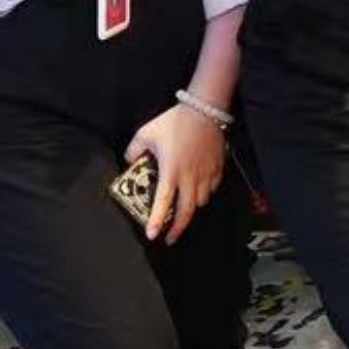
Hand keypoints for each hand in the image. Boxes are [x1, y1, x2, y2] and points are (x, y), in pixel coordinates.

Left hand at [123, 107, 225, 241]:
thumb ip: (134, 150)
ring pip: (201, 202)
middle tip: (170, 238)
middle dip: (178, 228)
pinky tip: (198, 190)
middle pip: (186, 212)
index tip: (152, 235)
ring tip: (183, 209)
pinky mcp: (217, 169)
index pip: (163, 203)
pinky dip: (205, 194)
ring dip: (190, 209)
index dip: (156, 221)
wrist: (204, 110)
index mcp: (171, 171)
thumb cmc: (174, 122)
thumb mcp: (145, 134)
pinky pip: (212, 189)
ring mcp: (206, 174)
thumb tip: (130, 161)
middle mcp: (190, 178)